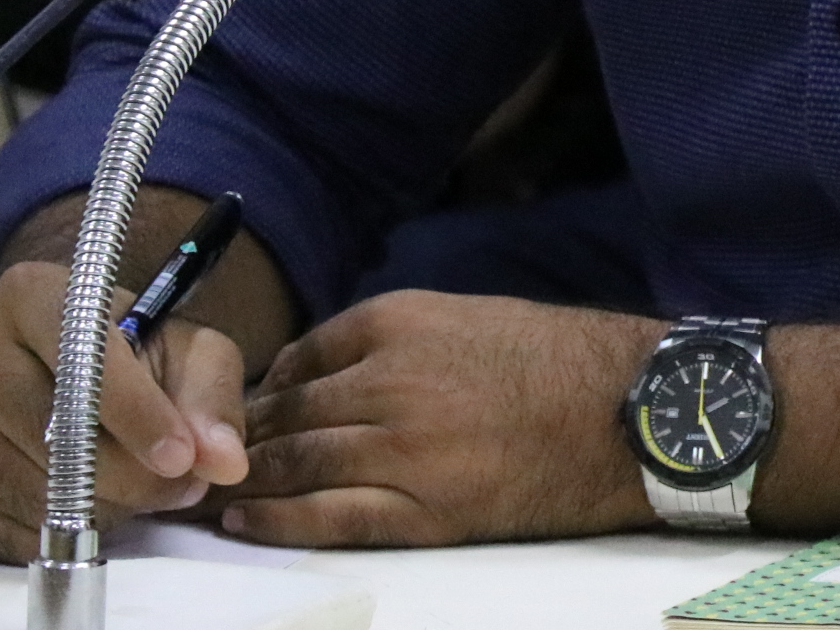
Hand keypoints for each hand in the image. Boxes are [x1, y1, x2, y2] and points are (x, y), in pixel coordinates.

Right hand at [0, 259, 250, 562]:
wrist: (77, 376)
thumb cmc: (137, 359)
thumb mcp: (192, 357)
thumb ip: (212, 400)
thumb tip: (221, 458)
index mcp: (31, 294)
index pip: (78, 353)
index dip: (133, 412)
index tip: (179, 457)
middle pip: (47, 429)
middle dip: (124, 473)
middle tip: (173, 488)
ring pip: (20, 483)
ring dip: (91, 508)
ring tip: (135, 498)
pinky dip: (46, 534)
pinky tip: (83, 516)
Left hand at [223, 290, 656, 547]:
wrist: (625, 412)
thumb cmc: (558, 359)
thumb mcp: (469, 317)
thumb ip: (397, 339)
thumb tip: (327, 372)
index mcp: (401, 321)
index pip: (303, 354)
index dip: (267, 385)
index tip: (248, 406)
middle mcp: (390, 380)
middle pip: (290, 412)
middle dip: (244, 435)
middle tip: (214, 453)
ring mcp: (403, 449)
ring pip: (298, 463)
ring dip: (251, 479)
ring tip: (218, 491)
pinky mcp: (424, 510)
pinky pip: (330, 517)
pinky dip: (278, 522)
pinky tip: (245, 523)